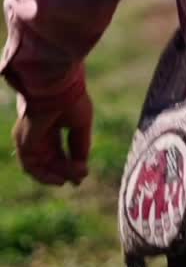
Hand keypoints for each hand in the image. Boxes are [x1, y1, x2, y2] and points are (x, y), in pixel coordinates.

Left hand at [13, 70, 92, 186]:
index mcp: (49, 123)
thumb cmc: (71, 100)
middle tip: (80, 179)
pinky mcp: (22, 142)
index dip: (69, 162)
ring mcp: (27, 137)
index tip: (83, 172)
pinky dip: (45, 176)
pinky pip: (31, 167)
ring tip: (75, 178)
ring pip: (41, 164)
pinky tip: (61, 180)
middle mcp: (35, 131)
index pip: (56, 149)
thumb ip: (80, 147)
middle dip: (64, 170)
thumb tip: (82, 170)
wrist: (59, 87)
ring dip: (58, 173)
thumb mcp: (80, 126)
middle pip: (48, 158)